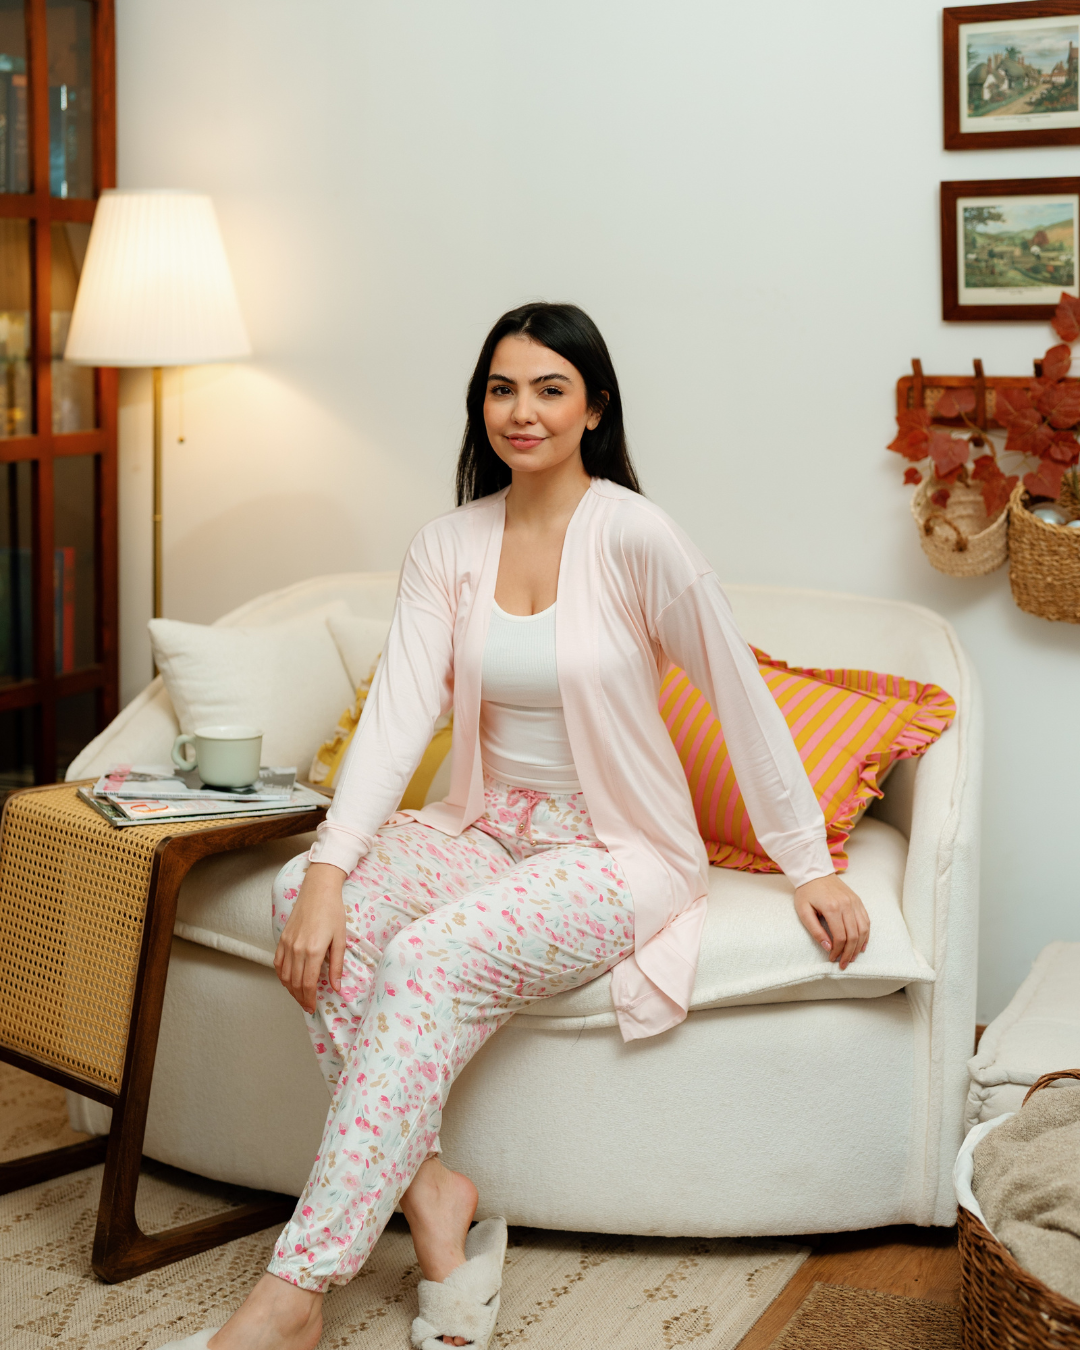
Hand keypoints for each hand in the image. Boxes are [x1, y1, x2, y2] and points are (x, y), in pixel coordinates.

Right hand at [274, 861, 346, 1012]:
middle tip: (307, 1006)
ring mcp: (287, 944)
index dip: (310, 999)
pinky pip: (278, 963)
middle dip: (301, 998)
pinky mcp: (282, 939)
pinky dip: (281, 976)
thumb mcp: (340, 939)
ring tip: (300, 997)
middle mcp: (297, 949)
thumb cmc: (333, 912)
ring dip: (291, 990)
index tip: (313, 1008)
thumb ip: (336, 965)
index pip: (308, 984)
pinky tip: (288, 981)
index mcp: (313, 951)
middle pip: (295, 983)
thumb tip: (336, 987)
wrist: (318, 891)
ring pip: (284, 976)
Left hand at [793, 874, 869, 970]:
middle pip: (853, 936)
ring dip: (859, 946)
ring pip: (863, 930)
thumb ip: (815, 930)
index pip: (840, 937)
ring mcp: (854, 902)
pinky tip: (861, 945)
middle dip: (849, 953)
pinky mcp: (858, 901)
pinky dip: (866, 935)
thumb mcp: (803, 911)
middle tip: (844, 964)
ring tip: (853, 957)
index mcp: (832, 908)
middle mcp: (846, 905)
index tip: (832, 959)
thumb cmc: (806, 892)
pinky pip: (866, 921)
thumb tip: (827, 947)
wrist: (815, 872)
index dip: (838, 951)